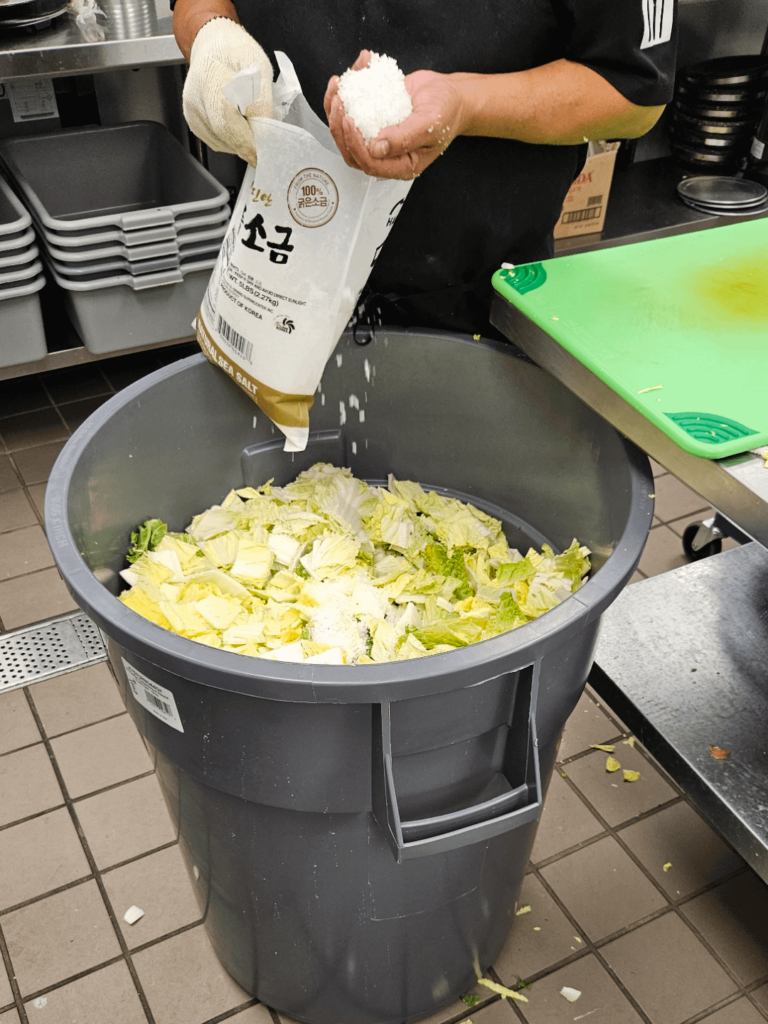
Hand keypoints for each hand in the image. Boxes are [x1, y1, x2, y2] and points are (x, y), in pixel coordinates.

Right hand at [183, 18, 272, 165]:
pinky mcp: (194, 122)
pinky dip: (232, 139)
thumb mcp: (260, 69)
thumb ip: (262, 103)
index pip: (228, 122)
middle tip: (264, 142)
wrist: (214, 45)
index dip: (248, 142)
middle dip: (248, 144)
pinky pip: (217, 141)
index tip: (265, 152)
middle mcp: (196, 98)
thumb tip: (264, 135)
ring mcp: (193, 112)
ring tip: (249, 120)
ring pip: (222, 143)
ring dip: (241, 141)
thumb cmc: (236, 52)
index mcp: (211, 80)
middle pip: (225, 136)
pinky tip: (237, 122)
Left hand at [324, 51, 470, 179]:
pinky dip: (350, 89)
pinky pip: (354, 108)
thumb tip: (376, 148)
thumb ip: (404, 138)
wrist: (452, 94)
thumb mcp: (430, 123)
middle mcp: (387, 153)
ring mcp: (378, 134)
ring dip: (336, 108)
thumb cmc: (448, 111)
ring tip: (338, 85)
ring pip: (347, 130)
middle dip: (339, 127)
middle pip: (351, 150)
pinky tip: (354, 70)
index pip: (369, 163)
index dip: (355, 144)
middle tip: (339, 101)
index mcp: (401, 164)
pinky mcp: (374, 116)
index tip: (350, 121)